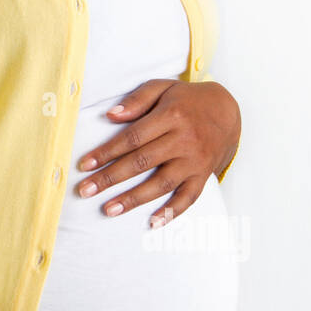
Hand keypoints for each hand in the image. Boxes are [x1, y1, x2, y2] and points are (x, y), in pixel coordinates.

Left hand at [76, 79, 240, 226]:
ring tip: (109, 210)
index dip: (106, 152)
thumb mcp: (162, 88)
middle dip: (110, 178)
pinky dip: (172, 212)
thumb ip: (137, 100)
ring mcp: (195, 160)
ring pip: (162, 183)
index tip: (84, 165)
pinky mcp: (203, 175)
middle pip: (142, 162)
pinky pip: (189, 197)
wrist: (226, 111)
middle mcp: (184, 140)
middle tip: (85, 191)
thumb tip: (110, 115)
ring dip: (134, 199)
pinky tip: (153, 223)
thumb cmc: (186, 100)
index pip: (132, 138)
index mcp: (171, 116)